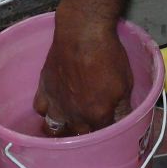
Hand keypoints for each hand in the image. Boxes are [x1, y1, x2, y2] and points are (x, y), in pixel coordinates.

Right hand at [34, 15, 131, 135]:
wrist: (83, 32)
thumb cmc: (107, 54)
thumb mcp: (125, 81)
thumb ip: (124, 107)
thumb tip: (124, 120)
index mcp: (97, 116)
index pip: (103, 135)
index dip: (107, 130)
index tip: (109, 123)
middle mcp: (75, 116)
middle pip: (79, 134)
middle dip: (86, 131)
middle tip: (91, 121)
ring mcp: (57, 104)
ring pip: (54, 128)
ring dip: (63, 128)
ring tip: (69, 121)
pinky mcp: (44, 89)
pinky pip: (41, 108)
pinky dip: (47, 109)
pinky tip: (55, 103)